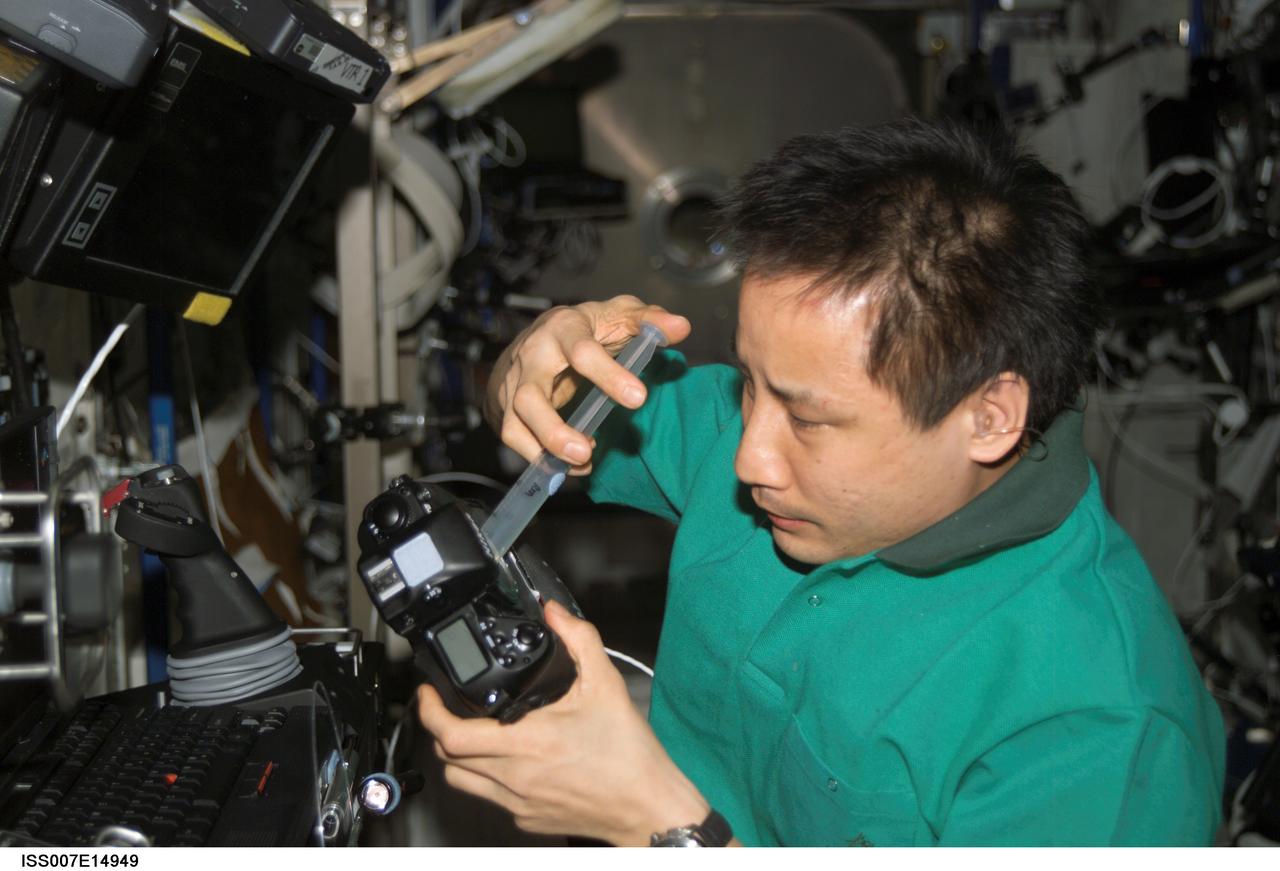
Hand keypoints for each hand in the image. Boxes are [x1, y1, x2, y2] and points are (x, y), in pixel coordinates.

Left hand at [416, 600, 708, 844]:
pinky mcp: (525, 818)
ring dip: (456, 754)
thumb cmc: (630, 756)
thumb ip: (578, 639)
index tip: (428, 692)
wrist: (647, 806)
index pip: (453, 734)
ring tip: (468, 731)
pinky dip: (484, 775)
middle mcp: (515, 776)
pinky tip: (504, 758)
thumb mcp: (606, 684)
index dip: (429, 711)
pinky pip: (488, 797)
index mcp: (529, 741)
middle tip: (444, 705)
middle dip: (438, 727)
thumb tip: (555, 612)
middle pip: (447, 757)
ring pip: (461, 780)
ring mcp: (517, 802)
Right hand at [486, 295, 690, 473]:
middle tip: (587, 450)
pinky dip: (539, 456)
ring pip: (517, 420)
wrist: (535, 337)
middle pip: (531, 395)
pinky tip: (570, 464)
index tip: (638, 399)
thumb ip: (649, 320)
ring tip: (582, 462)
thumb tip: (681, 327)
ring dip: (546, 447)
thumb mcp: (617, 314)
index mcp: (564, 328)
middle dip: (554, 429)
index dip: (609, 375)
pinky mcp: (508, 406)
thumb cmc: (585, 328)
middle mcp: (533, 356)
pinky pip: (514, 436)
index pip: (582, 351)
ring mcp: (515, 383)